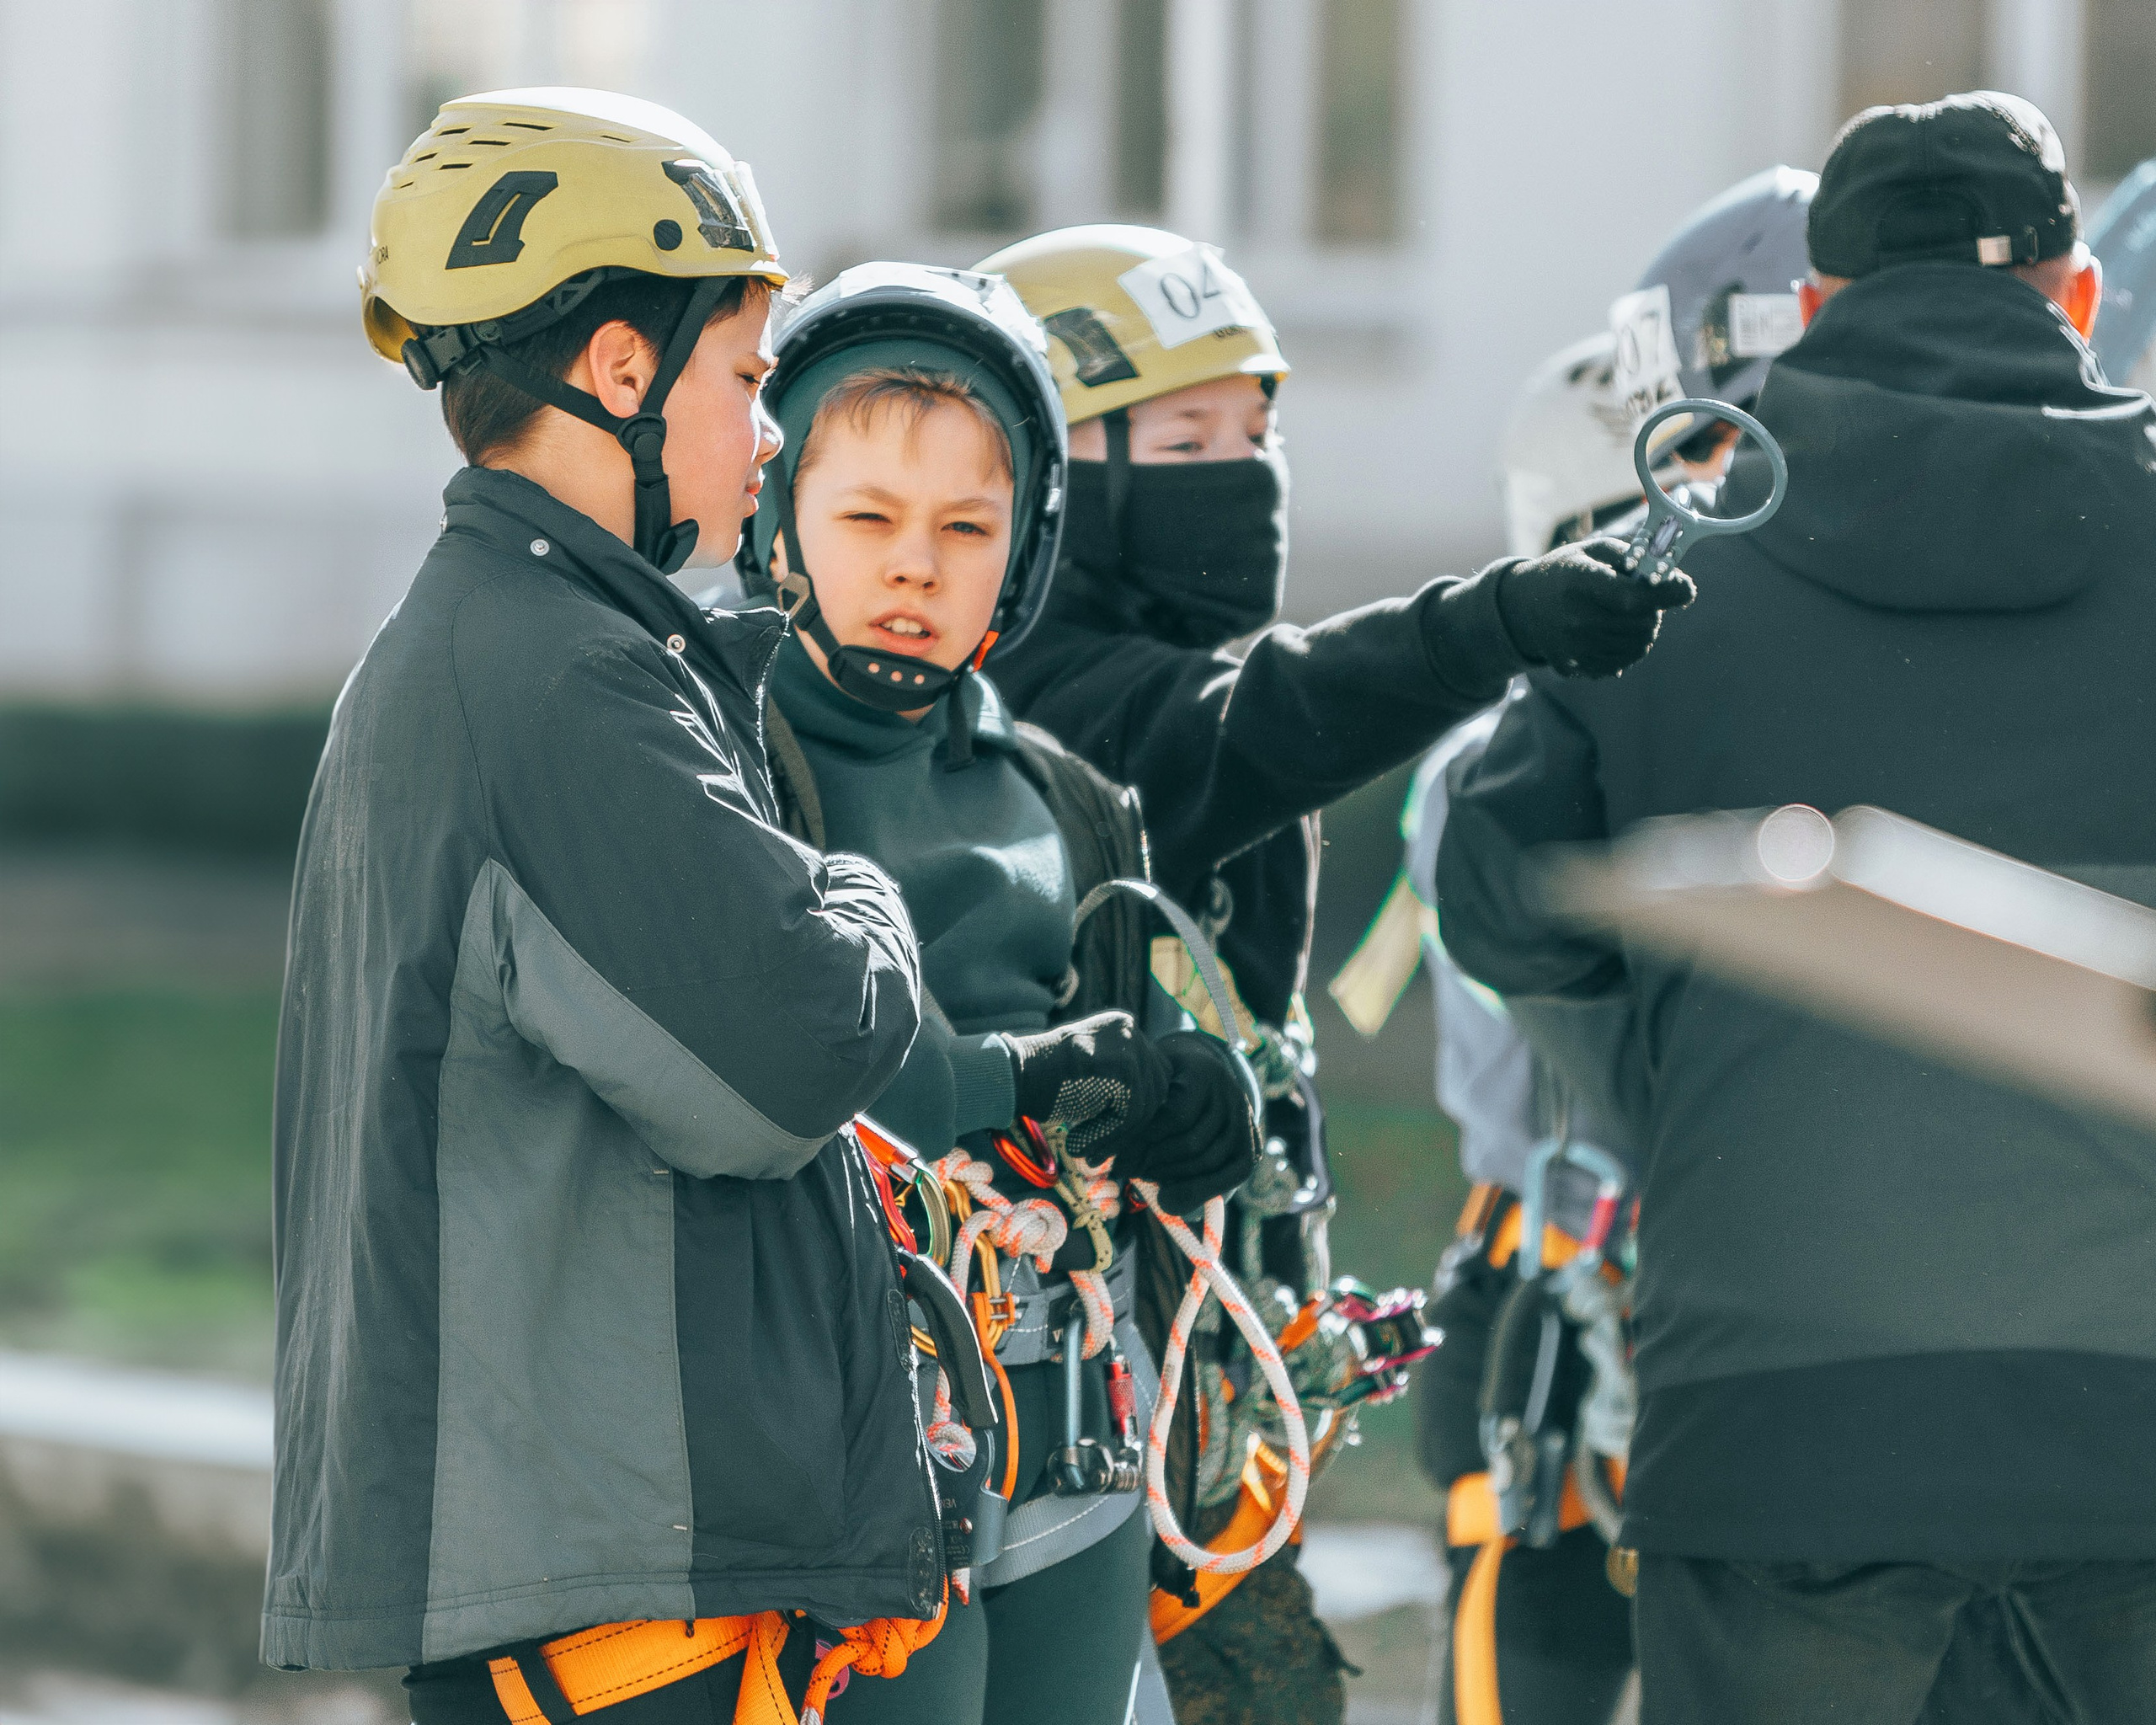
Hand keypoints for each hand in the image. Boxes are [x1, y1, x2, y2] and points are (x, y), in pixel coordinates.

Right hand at [1004, 1011, 1171, 1161]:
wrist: (1013, 1075)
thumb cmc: (1043, 1079)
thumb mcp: (1090, 1070)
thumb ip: (1121, 1079)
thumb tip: (1151, 1111)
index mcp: (1123, 1027)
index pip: (1152, 1072)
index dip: (1135, 1108)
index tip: (1109, 1133)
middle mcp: (1130, 1030)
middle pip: (1155, 1088)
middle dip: (1131, 1123)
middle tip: (1101, 1147)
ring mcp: (1129, 1046)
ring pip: (1144, 1105)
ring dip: (1116, 1135)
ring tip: (1086, 1149)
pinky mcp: (1124, 1069)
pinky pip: (1130, 1115)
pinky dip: (1107, 1136)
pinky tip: (1080, 1143)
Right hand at [1118, 1032, 1259, 1214]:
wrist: (1176, 1058)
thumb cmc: (1178, 1112)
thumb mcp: (1188, 1146)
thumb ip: (1184, 1176)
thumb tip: (1169, 1205)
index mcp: (1247, 1136)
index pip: (1235, 1172)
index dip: (1197, 1191)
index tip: (1162, 1201)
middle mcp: (1244, 1114)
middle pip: (1208, 1160)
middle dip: (1165, 1172)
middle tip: (1129, 1174)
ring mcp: (1227, 1092)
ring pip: (1192, 1142)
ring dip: (1154, 1156)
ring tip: (1125, 1159)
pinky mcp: (1205, 1075)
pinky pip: (1178, 1118)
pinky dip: (1152, 1133)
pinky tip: (1132, 1135)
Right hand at [1493, 537, 1693, 677]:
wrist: (1521, 607)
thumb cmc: (1568, 571)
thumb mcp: (1596, 550)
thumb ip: (1638, 558)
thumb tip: (1676, 582)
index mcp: (1580, 582)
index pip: (1635, 597)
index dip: (1669, 594)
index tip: (1686, 589)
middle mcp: (1575, 618)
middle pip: (1644, 623)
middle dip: (1654, 610)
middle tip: (1640, 599)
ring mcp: (1574, 647)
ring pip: (1639, 646)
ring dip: (1644, 630)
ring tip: (1626, 615)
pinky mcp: (1574, 667)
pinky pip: (1623, 663)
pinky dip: (1628, 648)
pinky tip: (1613, 633)